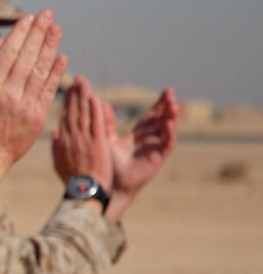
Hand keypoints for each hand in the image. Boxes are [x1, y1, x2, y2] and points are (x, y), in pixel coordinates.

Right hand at [0, 10, 67, 190]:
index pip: (8, 53)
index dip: (20, 34)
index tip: (28, 18)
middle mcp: (8, 93)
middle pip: (27, 57)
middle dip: (38, 33)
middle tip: (47, 14)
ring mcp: (24, 105)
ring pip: (40, 70)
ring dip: (50, 47)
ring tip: (56, 28)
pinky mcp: (37, 117)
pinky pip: (49, 90)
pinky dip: (56, 73)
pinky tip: (61, 57)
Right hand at [51, 75, 112, 189]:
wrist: (83, 191)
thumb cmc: (72, 180)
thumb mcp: (58, 163)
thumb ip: (56, 146)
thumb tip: (53, 131)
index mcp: (62, 141)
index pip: (64, 116)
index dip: (66, 102)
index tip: (67, 89)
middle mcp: (71, 137)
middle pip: (72, 111)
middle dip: (74, 94)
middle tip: (75, 78)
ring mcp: (84, 139)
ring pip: (83, 113)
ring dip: (83, 97)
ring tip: (84, 82)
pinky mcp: (98, 143)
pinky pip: (96, 123)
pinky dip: (96, 110)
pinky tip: (95, 98)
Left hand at [102, 88, 177, 220]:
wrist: (110, 182)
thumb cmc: (108, 163)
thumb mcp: (106, 139)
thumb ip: (106, 122)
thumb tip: (100, 103)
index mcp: (138, 135)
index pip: (152, 116)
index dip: (159, 104)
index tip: (167, 91)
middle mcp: (149, 140)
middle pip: (162, 120)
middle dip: (168, 107)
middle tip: (171, 93)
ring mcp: (155, 148)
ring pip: (167, 130)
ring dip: (171, 117)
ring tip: (173, 106)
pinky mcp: (157, 158)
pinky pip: (166, 144)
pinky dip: (169, 134)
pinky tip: (169, 124)